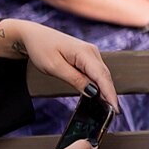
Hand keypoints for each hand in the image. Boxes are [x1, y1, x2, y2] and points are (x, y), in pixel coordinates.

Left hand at [0, 20, 117, 108]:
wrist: (34, 35)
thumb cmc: (41, 48)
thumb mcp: (54, 67)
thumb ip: (75, 79)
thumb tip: (93, 91)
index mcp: (84, 52)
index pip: (102, 76)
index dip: (110, 93)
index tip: (115, 108)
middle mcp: (91, 52)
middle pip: (105, 76)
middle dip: (110, 94)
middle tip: (113, 113)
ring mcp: (90, 53)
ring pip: (102, 75)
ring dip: (106, 89)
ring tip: (108, 106)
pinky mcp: (87, 57)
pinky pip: (97, 72)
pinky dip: (100, 84)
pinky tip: (100, 94)